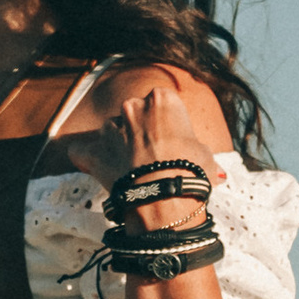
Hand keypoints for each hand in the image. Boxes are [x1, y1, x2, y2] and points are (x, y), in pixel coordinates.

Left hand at [73, 71, 225, 225]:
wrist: (165, 198)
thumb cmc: (190, 172)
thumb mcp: (206, 157)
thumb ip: (200, 154)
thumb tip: (217, 174)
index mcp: (162, 100)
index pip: (161, 102)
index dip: (166, 123)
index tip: (171, 140)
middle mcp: (132, 107)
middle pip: (133, 114)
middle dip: (139, 132)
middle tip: (151, 157)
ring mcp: (110, 129)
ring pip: (110, 131)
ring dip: (116, 145)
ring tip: (130, 169)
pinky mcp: (93, 152)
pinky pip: (81, 151)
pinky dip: (86, 158)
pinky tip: (95, 168)